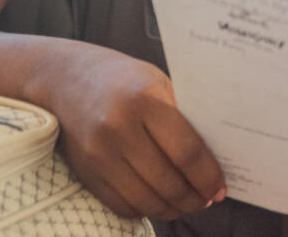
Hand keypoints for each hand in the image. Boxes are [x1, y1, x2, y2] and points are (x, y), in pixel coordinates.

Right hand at [38, 43, 225, 219]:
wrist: (66, 79)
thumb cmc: (124, 79)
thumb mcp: (158, 82)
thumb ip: (184, 115)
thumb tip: (218, 155)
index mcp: (144, 101)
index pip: (187, 151)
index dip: (208, 176)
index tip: (220, 188)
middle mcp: (118, 129)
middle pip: (168, 182)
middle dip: (194, 198)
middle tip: (208, 199)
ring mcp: (98, 154)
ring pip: (145, 200)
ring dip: (172, 209)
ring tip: (188, 204)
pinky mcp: (84, 172)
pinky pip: (121, 205)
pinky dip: (145, 210)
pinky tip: (159, 202)